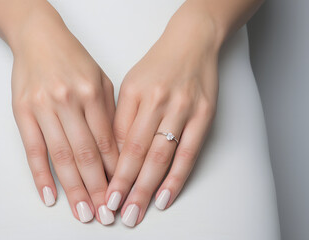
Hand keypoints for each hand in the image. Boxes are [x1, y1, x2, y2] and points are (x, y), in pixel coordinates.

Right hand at [11, 18, 117, 224]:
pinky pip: (33, 150)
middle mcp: (68, 101)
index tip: (123, 192)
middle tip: (106, 213)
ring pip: (61, 156)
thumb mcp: (101, 80)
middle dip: (98, 188)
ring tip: (84, 212)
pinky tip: (50, 196)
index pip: (107, 141)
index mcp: (92, 93)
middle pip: (86, 154)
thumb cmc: (73, 60)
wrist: (38, 38)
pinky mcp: (22, 112)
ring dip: (74, 189)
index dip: (116, 171)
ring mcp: (43, 107)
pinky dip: (40, 176)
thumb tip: (116, 152)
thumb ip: (109, 114)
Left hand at [105, 17, 219, 226]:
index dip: (112, 170)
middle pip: (139, 152)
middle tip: (116, 213)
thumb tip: (115, 155)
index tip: (104, 193)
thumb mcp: (130, 86)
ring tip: (137, 212)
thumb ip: (121, 119)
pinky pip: (189, 152)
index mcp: (136, 94)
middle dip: (126, 186)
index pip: (120, 140)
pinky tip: (166, 196)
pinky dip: (177, 177)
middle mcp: (159, 102)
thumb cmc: (158, 66)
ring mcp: (183, 109)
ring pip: (162, 156)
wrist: (192, 43)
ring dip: (148, 188)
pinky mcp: (204, 116)